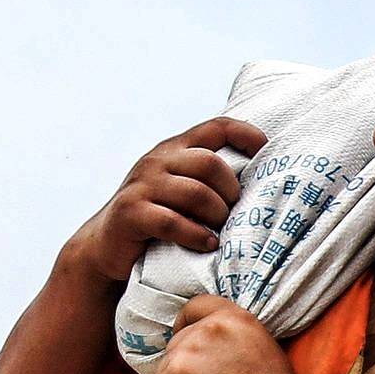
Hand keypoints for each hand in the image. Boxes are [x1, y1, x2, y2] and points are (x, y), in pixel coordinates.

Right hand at [68, 116, 264, 285]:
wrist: (107, 245)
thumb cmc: (158, 219)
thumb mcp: (182, 192)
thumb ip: (210, 181)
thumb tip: (263, 184)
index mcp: (175, 150)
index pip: (216, 128)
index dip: (246, 135)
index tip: (267, 153)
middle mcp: (158, 161)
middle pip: (210, 164)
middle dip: (230, 192)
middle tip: (232, 214)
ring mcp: (143, 185)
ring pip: (196, 193)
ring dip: (217, 216)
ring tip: (220, 232)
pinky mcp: (132, 212)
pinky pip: (172, 221)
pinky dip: (196, 235)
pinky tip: (207, 244)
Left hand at [149, 296, 312, 373]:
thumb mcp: (263, 348)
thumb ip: (235, 337)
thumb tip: (214, 347)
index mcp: (234, 317)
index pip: (196, 306)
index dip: (186, 322)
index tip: (184, 335)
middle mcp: (208, 329)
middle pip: (178, 341)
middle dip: (184, 362)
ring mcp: (188, 354)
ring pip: (166, 367)